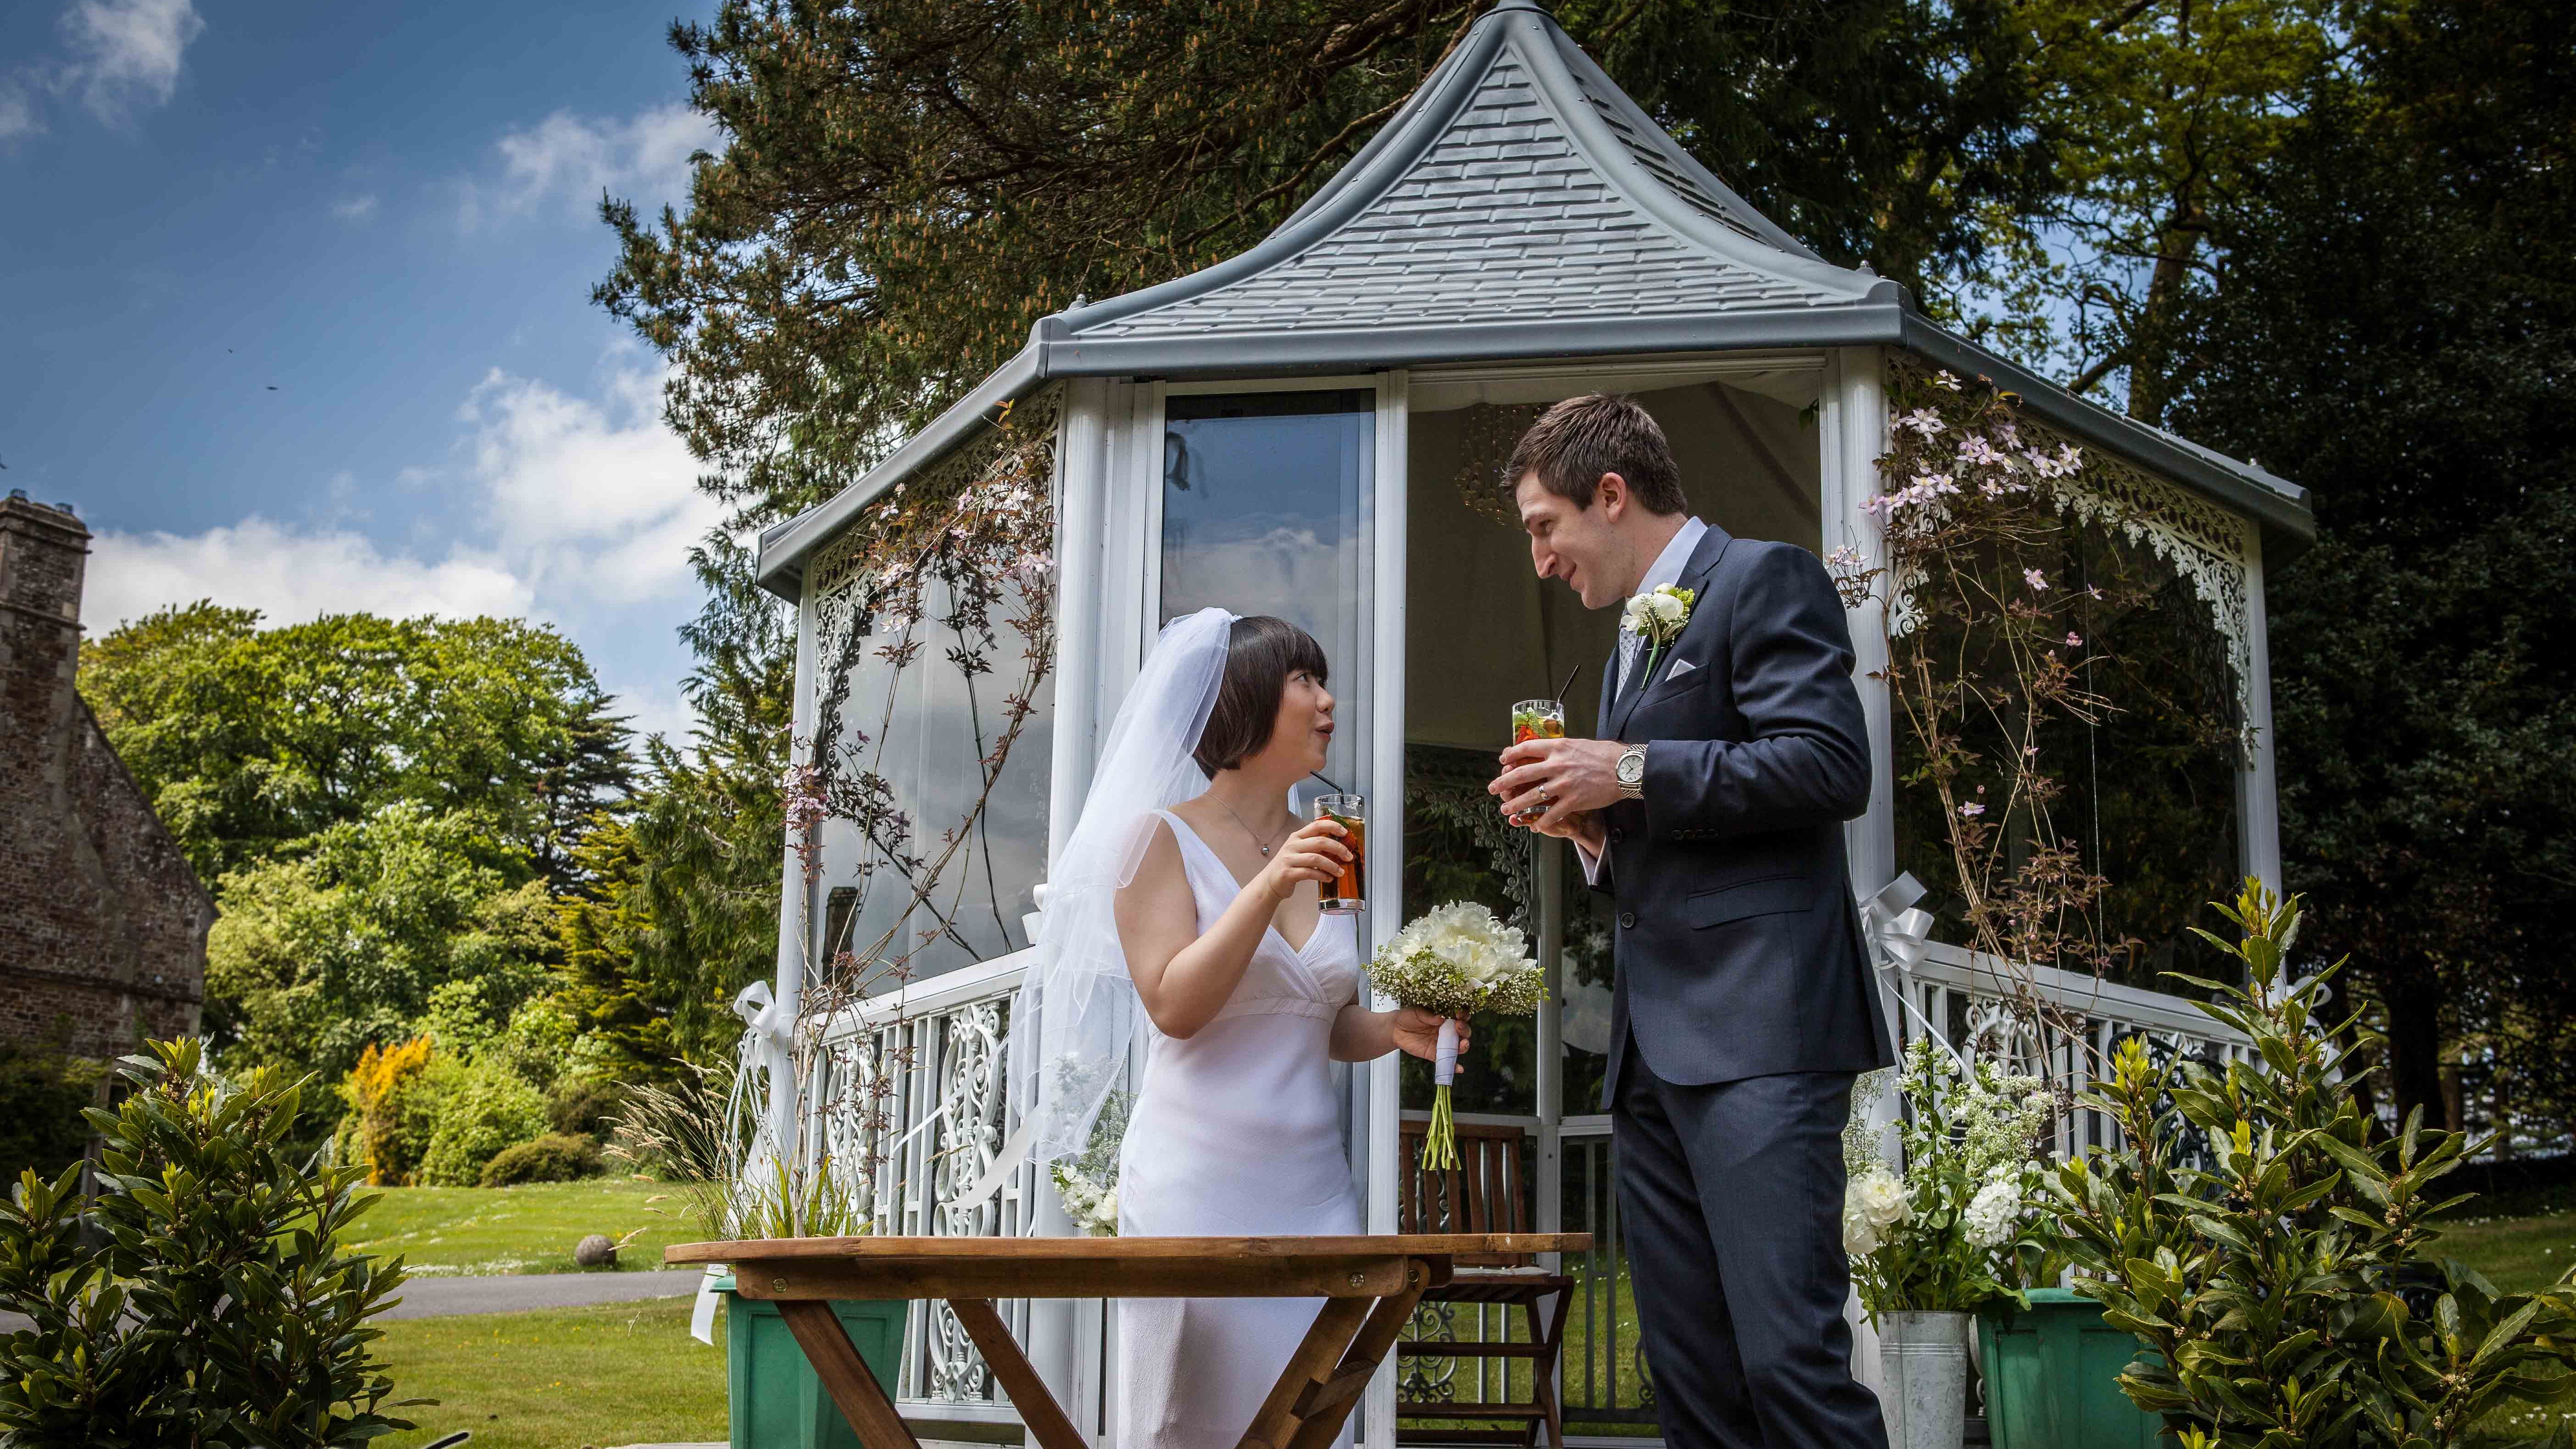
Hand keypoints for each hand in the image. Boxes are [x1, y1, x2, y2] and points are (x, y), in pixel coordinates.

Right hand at [1254, 816, 1351, 902]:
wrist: (1269, 882)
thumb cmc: (1289, 865)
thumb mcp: (1298, 850)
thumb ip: (1314, 846)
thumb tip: (1339, 847)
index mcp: (1297, 836)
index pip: (1316, 825)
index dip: (1332, 826)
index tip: (1345, 832)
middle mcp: (1292, 845)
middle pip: (1320, 842)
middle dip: (1338, 848)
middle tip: (1348, 856)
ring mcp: (1289, 859)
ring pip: (1316, 858)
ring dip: (1332, 865)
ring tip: (1340, 872)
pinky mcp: (1288, 873)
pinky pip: (1310, 873)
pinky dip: (1322, 876)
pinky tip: (1329, 878)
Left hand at [1389, 1008, 1469, 1064]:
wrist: (1395, 1029)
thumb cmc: (1408, 1016)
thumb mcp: (1417, 1011)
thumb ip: (1429, 1015)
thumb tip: (1442, 1018)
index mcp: (1446, 1017)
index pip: (1461, 1016)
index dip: (1464, 1015)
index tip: (1459, 1013)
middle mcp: (1447, 1031)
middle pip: (1463, 1032)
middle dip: (1465, 1029)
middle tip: (1459, 1026)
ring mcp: (1442, 1043)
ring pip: (1458, 1047)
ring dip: (1463, 1046)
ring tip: (1463, 1044)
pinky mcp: (1434, 1054)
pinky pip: (1446, 1061)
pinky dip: (1454, 1066)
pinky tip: (1459, 1068)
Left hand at [1491, 737, 1625, 834]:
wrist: (1625, 768)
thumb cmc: (1604, 755)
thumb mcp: (1578, 744)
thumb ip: (1560, 749)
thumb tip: (1545, 751)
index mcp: (1558, 747)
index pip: (1526, 748)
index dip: (1511, 755)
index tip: (1503, 760)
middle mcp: (1557, 765)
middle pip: (1522, 773)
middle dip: (1503, 782)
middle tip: (1493, 788)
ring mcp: (1564, 784)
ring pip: (1531, 796)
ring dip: (1515, 804)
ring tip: (1505, 809)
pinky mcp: (1574, 800)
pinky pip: (1551, 814)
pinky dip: (1541, 822)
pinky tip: (1534, 826)